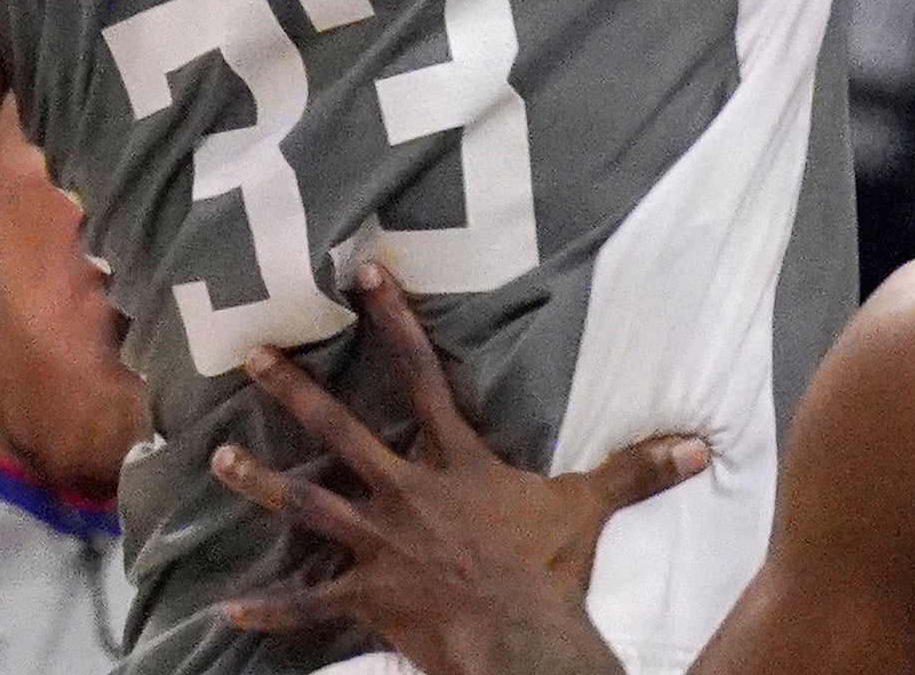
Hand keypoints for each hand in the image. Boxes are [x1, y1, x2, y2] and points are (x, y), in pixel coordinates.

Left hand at [211, 262, 708, 674]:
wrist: (516, 636)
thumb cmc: (548, 567)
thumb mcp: (592, 506)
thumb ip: (636, 468)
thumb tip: (700, 443)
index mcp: (454, 463)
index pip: (421, 376)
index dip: (393, 323)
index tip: (362, 277)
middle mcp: (405, 493)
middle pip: (340, 432)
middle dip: (294, 391)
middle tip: (249, 356)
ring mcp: (377, 545)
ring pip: (306, 506)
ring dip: (259, 484)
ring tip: (214, 460)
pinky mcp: (366, 598)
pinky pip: (308, 606)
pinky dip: (269, 613)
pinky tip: (229, 613)